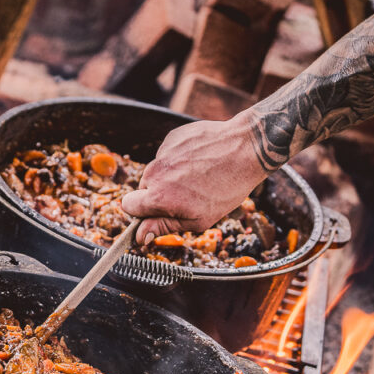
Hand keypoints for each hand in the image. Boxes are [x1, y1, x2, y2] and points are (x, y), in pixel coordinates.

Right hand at [121, 111, 270, 245]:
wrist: (245, 148)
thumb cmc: (226, 188)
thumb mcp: (198, 220)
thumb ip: (164, 227)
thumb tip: (140, 236)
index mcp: (158, 196)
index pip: (127, 206)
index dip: (140, 212)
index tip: (154, 214)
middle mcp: (155, 172)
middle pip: (144, 188)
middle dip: (159, 194)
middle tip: (187, 196)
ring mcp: (163, 152)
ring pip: (158, 171)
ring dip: (171, 176)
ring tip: (199, 177)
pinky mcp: (172, 138)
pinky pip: (168, 155)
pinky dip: (180, 159)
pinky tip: (201, 161)